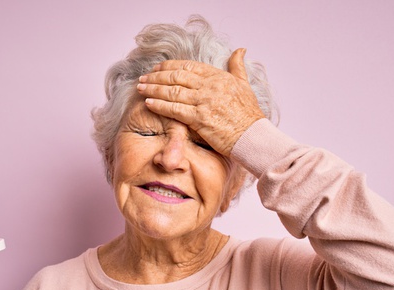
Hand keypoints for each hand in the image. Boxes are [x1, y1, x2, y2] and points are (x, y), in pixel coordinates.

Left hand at [136, 48, 264, 155]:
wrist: (253, 136)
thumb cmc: (249, 114)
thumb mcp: (245, 85)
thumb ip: (238, 66)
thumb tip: (240, 50)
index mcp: (219, 77)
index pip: (189, 66)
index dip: (170, 66)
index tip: (157, 68)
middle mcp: (210, 86)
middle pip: (177, 76)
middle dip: (156, 76)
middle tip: (143, 77)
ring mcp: (204, 102)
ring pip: (173, 91)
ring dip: (153, 88)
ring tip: (140, 88)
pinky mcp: (200, 119)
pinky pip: (174, 109)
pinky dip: (160, 105)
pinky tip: (149, 102)